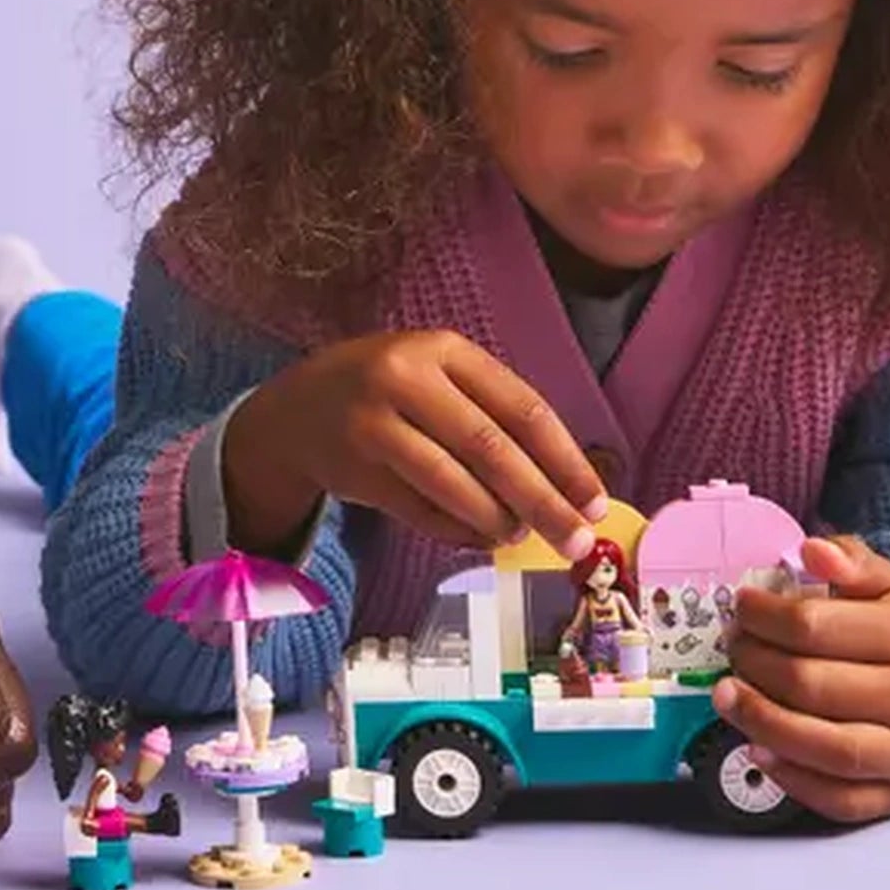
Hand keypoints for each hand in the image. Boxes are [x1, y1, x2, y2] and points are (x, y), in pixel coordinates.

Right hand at [225, 330, 609, 561]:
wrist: (295, 409)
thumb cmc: (386, 392)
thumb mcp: (435, 375)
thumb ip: (490, 413)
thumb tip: (560, 485)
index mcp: (442, 349)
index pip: (521, 406)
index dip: (564, 459)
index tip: (594, 501)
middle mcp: (405, 378)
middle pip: (491, 448)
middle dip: (542, 501)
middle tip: (574, 541)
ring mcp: (374, 424)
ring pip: (454, 484)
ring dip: (496, 520)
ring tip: (518, 535)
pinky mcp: (354, 469)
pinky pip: (421, 510)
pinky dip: (458, 530)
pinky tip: (478, 536)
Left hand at [712, 535, 889, 824]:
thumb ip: (851, 562)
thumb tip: (811, 549)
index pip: (816, 628)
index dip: (764, 617)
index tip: (741, 607)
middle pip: (813, 688)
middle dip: (755, 665)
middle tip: (732, 648)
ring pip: (828, 749)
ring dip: (763, 723)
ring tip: (726, 696)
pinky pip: (842, 801)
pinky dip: (794, 781)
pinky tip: (758, 750)